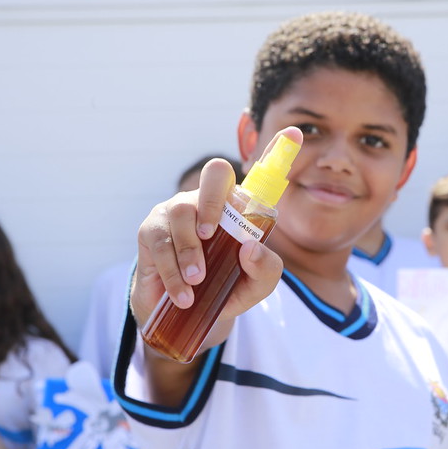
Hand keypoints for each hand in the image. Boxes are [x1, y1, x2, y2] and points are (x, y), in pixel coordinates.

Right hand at [131, 127, 302, 329]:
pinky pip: (161, 241)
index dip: (278, 149)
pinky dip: (173, 271)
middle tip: (211, 233)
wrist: (186, 317)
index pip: (261, 171)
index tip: (296, 131)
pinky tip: (183, 293)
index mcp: (240, 208)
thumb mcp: (256, 285)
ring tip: (197, 280)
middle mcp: (210, 200)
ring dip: (190, 250)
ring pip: (182, 211)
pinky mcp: (151, 230)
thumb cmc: (226, 289)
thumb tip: (249, 247)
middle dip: (214, 199)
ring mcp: (178, 210)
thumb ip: (265, 269)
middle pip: (216, 172)